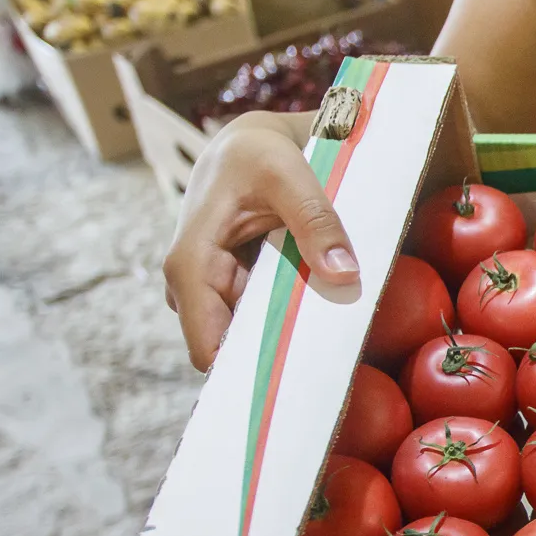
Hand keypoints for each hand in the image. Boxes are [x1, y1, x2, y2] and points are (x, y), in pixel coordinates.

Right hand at [164, 110, 358, 370]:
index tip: (282, 393)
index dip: (240, 372)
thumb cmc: (260, 153)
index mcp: (191, 261)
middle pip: (230, 346)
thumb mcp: (290, 175)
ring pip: (250, 335)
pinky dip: (290, 322)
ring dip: (284, 341)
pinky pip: (263, 318)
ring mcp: (214, 288)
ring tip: (328, 354)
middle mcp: (193, 283)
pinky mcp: (236, 288)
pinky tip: (323, 329)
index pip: (206, 340)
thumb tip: (344, 275)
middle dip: (271, 360)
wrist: (250, 142)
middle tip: (321, 378)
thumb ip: (317, 222)